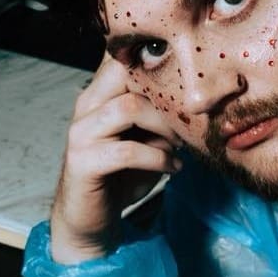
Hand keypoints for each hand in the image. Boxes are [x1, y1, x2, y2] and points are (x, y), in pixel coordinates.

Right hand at [48, 52, 180, 262]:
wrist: (89, 219)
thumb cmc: (121, 176)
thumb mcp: (147, 139)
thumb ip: (161, 117)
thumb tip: (197, 103)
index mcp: (100, 94)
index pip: (123, 57)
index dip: (155, 58)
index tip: (189, 75)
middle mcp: (86, 106)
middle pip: (123, 72)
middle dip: (163, 90)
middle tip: (187, 114)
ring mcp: (81, 133)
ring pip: (127, 107)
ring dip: (163, 125)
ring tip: (181, 143)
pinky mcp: (82, 162)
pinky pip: (127, 151)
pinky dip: (158, 158)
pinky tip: (172, 167)